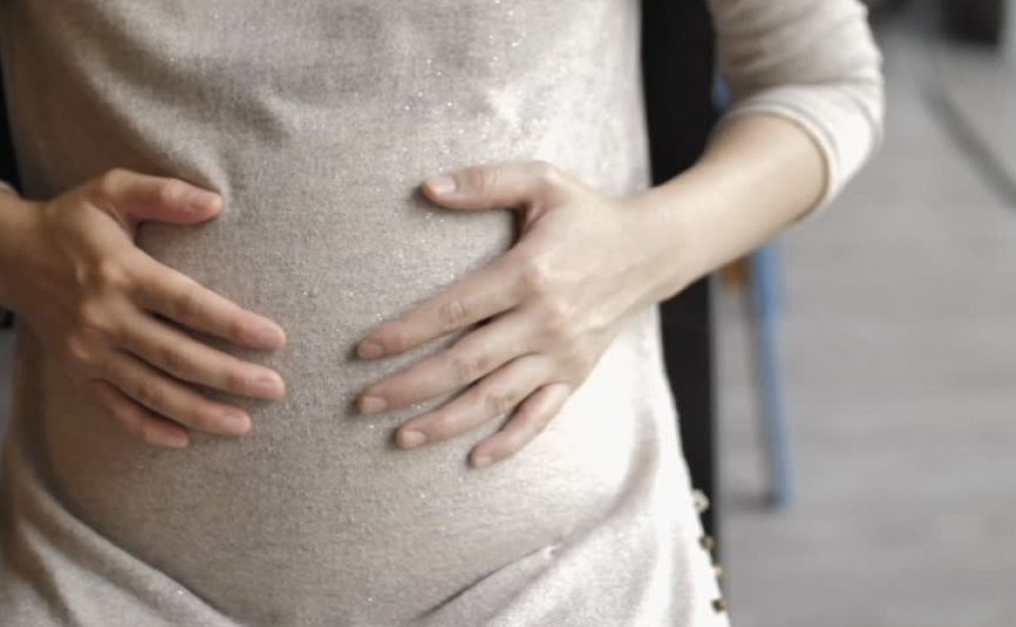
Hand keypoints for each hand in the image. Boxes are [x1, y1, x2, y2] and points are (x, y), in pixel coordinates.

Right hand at [0, 169, 287, 448]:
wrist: (7, 255)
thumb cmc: (73, 221)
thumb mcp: (112, 190)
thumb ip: (164, 194)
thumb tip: (215, 202)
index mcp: (120, 273)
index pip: (187, 304)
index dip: (232, 324)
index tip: (275, 338)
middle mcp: (103, 317)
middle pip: (177, 356)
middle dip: (229, 376)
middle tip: (274, 388)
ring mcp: (88, 351)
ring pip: (151, 390)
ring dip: (199, 412)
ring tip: (244, 423)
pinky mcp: (77, 372)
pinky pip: (115, 408)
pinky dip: (148, 428)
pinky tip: (185, 438)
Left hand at [353, 161, 676, 466]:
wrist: (652, 251)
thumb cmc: (587, 214)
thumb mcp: (542, 181)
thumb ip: (485, 181)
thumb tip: (427, 187)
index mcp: (529, 273)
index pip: (454, 310)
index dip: (405, 332)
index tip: (364, 350)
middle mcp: (545, 321)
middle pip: (466, 363)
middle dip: (411, 386)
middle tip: (364, 403)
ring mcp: (562, 354)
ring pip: (496, 398)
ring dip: (447, 422)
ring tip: (401, 437)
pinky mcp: (576, 375)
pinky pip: (541, 417)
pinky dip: (510, 442)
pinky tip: (474, 459)